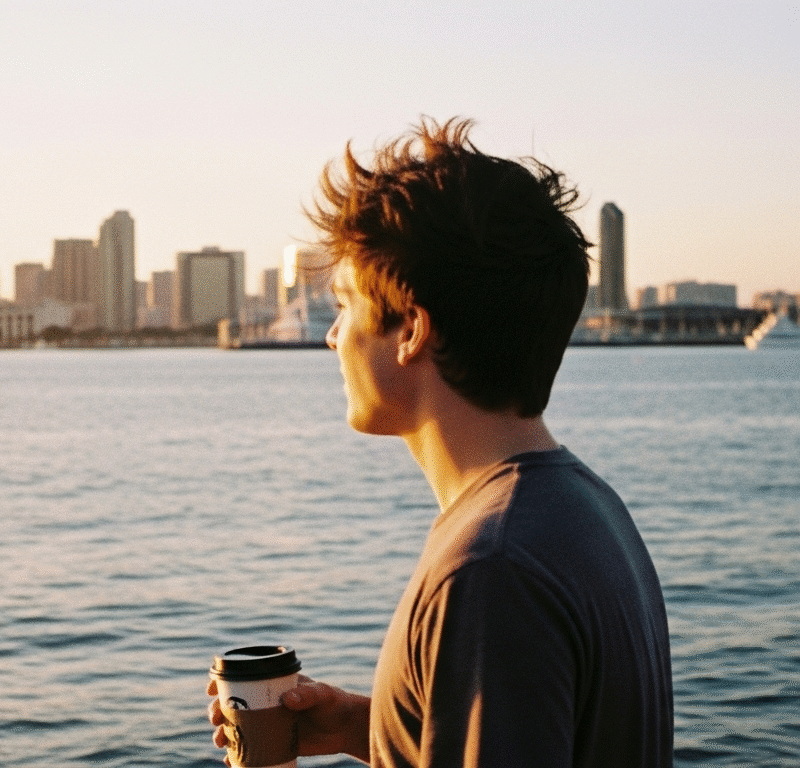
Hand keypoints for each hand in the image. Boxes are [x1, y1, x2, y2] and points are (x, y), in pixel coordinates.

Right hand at [207, 675, 370, 763]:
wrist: (345, 729)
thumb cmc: (334, 704)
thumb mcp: (323, 695)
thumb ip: (308, 695)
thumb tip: (287, 699)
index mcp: (273, 685)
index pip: (243, 678)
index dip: (223, 681)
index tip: (212, 688)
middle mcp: (266, 703)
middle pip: (233, 706)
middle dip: (217, 712)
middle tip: (217, 720)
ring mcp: (267, 724)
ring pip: (236, 729)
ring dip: (223, 734)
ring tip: (221, 742)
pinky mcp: (272, 744)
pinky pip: (248, 751)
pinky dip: (236, 757)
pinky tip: (231, 763)